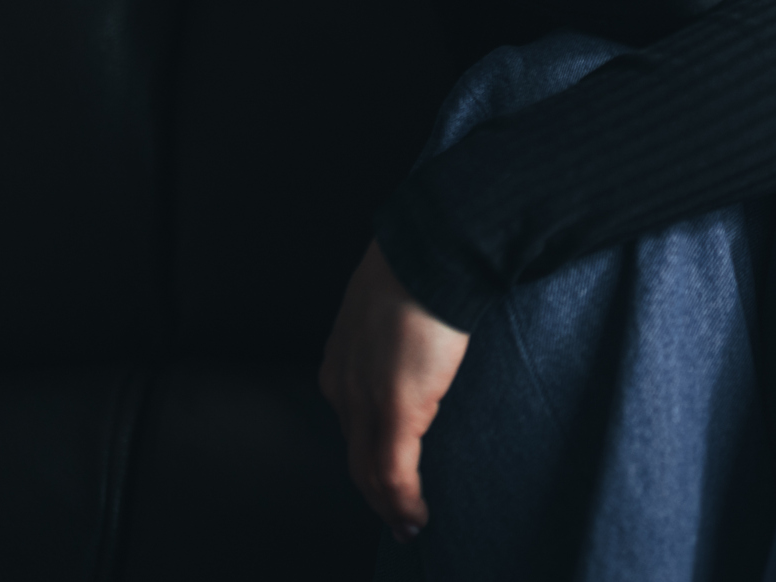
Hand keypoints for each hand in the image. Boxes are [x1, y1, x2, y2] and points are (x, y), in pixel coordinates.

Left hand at [318, 241, 469, 540]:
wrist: (433, 251)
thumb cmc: (426, 263)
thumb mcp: (401, 301)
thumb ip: (406, 329)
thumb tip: (431, 336)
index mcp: (342, 360)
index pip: (352, 422)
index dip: (369, 454)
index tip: (389, 474)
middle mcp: (344, 385)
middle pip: (354, 455)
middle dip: (374, 492)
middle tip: (396, 517)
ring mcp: (366, 399)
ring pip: (368, 471)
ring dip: (387, 506)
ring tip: (408, 526)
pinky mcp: (396, 408)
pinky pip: (393, 471)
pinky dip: (402, 502)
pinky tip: (415, 518)